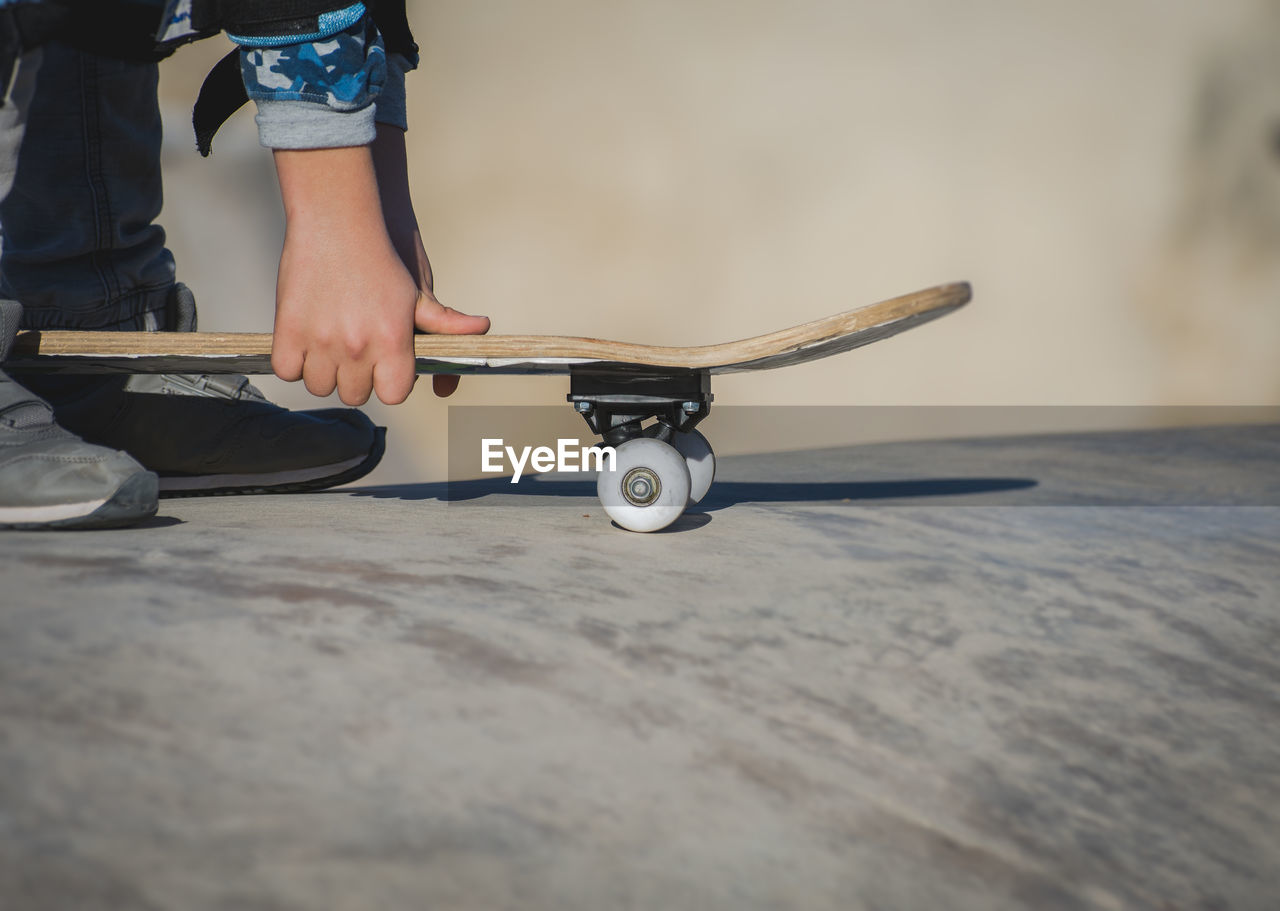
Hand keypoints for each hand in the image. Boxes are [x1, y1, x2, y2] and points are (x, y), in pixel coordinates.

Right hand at [270, 139, 488, 403]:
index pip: (393, 395)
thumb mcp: (419, 290)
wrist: (337, 217)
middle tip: (355, 355)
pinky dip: (293, 362)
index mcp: (394, 340)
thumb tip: (481, 328)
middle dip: (356, 379)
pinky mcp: (288, 330)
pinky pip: (287, 371)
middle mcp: (358, 346)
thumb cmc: (382, 254)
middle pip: (355, 395)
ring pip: (320, 386)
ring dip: (324, 373)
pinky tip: (304, 345)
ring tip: (329, 349)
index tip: (383, 368)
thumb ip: (445, 321)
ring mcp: (321, 340)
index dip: (389, 383)